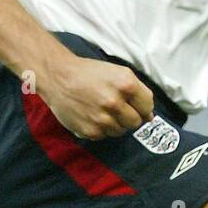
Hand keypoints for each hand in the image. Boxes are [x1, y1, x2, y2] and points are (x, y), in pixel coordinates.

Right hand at [40, 55, 154, 140]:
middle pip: (135, 122)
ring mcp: (103, 119)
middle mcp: (115, 102)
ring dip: (114, 123)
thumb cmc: (88, 73)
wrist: (58, 77)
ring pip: (120, 131)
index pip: (148, 106)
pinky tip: (90, 114)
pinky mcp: (91, 131)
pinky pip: (105, 135)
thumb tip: (149, 116)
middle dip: (128, 116)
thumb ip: (137, 91)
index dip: (142, 106)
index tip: (133, 105)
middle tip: (114, 107)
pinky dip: (100, 128)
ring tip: (100, 109)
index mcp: (126, 84)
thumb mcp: (117, 72)